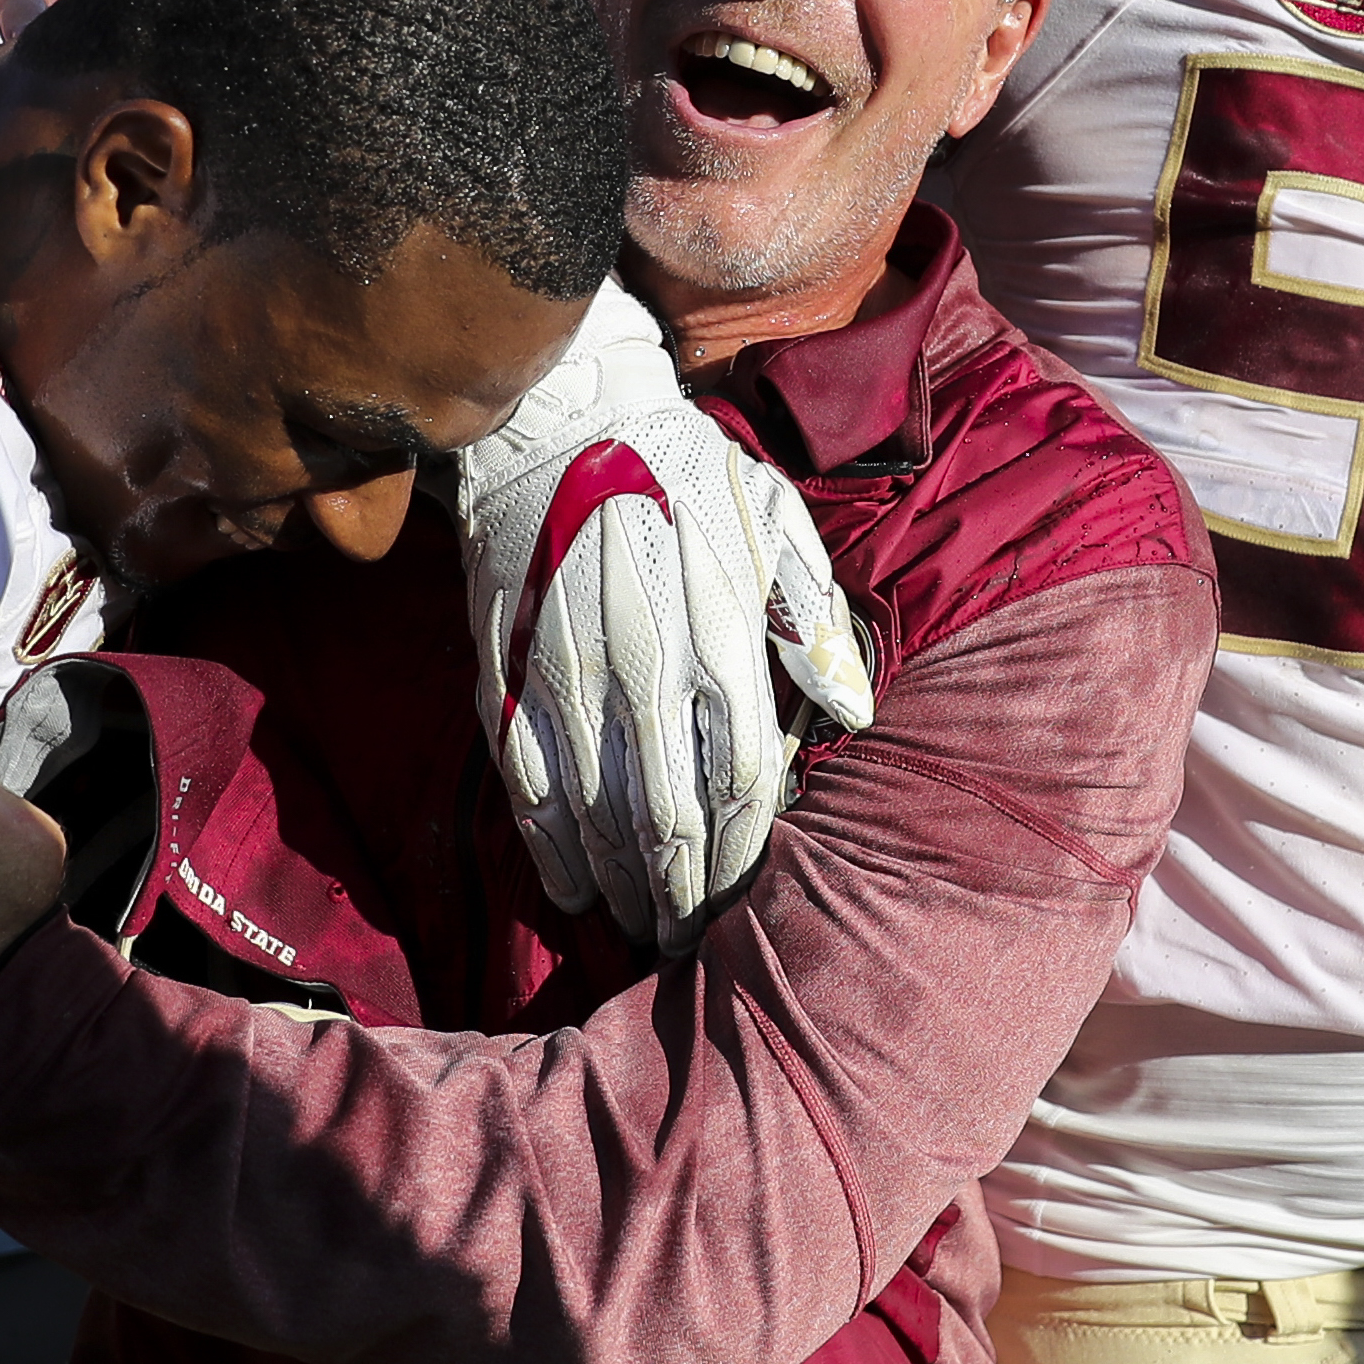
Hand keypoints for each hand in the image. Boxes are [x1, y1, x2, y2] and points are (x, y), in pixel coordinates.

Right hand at [452, 284, 879, 953]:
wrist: (559, 420)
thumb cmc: (686, 475)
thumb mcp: (776, 523)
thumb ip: (812, 622)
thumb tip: (857, 714)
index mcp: (716, 634)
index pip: (741, 777)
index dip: (746, 850)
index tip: (752, 896)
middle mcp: (640, 667)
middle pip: (669, 817)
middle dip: (687, 894)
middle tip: (697, 943)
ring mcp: (565, 678)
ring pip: (597, 816)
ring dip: (624, 888)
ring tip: (645, 933)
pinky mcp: (506, 676)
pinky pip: (527, 786)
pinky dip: (550, 850)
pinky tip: (573, 891)